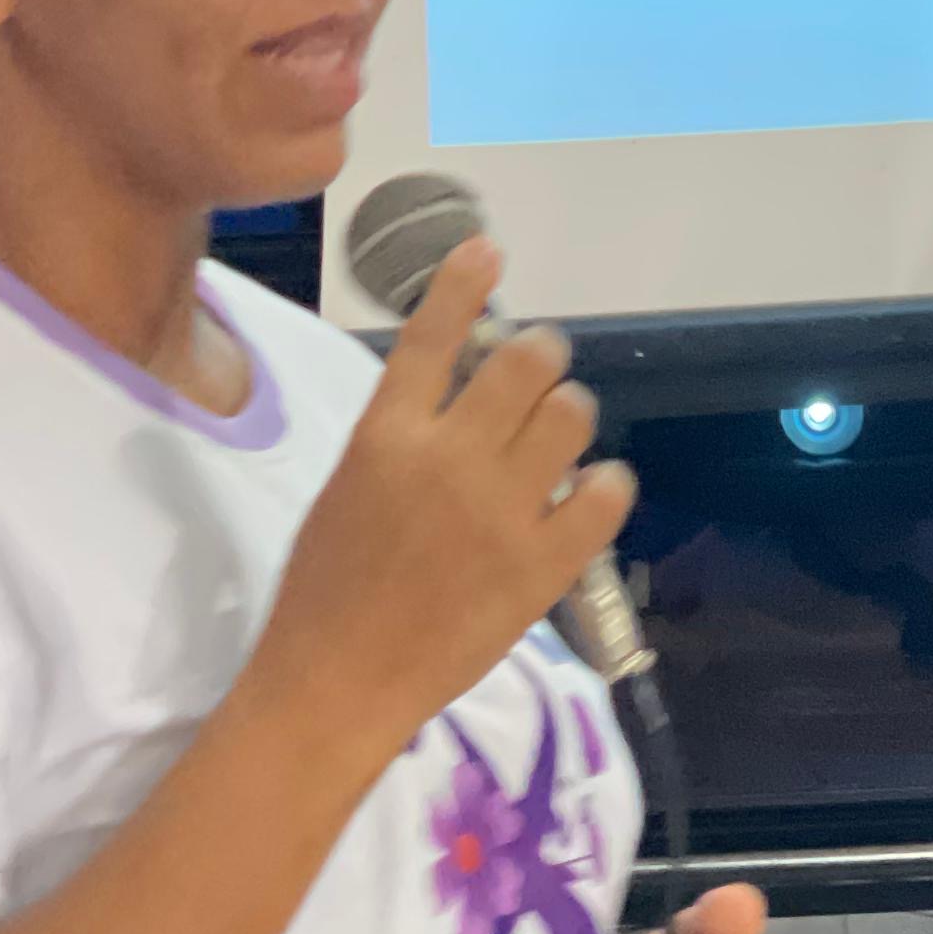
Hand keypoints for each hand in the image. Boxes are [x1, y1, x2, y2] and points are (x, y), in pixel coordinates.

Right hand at [255, 240, 637, 765]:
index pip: (435, 332)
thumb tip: (458, 397)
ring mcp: (503, 510)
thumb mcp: (344, 489)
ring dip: (568, 416)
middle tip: (535, 375)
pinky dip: (604, 485)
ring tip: (555, 442)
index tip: (486, 251)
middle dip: (538, 357)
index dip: (466, 281)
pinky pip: (607, 494)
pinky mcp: (545, 564)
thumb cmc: (326, 589)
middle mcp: (450, 457)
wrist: (339, 682)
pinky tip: (587, 494)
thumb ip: (401, 437)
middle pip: (527, 361)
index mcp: (386, 436)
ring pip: (572, 415)